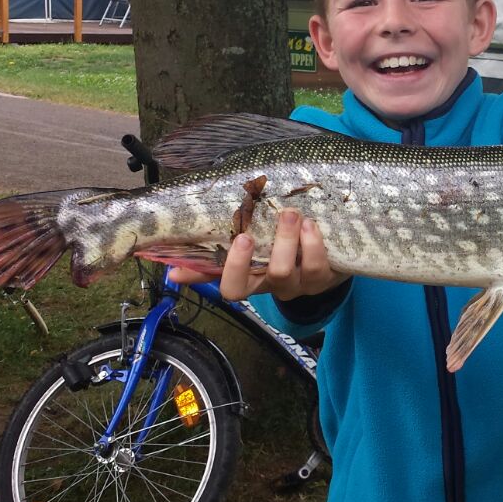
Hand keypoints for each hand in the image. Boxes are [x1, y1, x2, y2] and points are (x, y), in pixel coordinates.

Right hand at [167, 209, 346, 301]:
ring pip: (285, 272)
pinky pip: (315, 266)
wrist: (330, 263)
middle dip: (249, 257)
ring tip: (290, 214)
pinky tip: (311, 225)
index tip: (231, 242)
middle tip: (250, 231)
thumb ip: (219, 257)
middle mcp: (273, 286)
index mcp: (252, 279)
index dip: (228, 269)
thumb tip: (172, 269)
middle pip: (255, 281)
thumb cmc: (283, 250)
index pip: (230, 288)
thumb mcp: (254, 252)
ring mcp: (299, 284)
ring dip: (286, 240)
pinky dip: (312, 243)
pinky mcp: (323, 279)